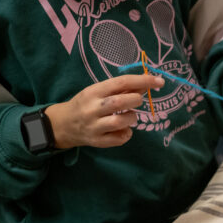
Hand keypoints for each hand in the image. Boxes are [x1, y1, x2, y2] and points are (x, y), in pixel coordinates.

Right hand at [46, 74, 163, 148]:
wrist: (62, 124)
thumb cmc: (86, 104)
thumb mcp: (99, 92)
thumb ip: (121, 89)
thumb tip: (147, 84)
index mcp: (93, 92)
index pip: (121, 82)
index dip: (143, 81)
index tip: (160, 82)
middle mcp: (92, 108)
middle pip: (120, 102)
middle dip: (136, 100)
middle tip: (137, 101)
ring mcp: (94, 126)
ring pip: (120, 121)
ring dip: (132, 118)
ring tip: (129, 116)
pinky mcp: (97, 141)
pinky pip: (119, 139)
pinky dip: (127, 134)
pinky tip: (124, 130)